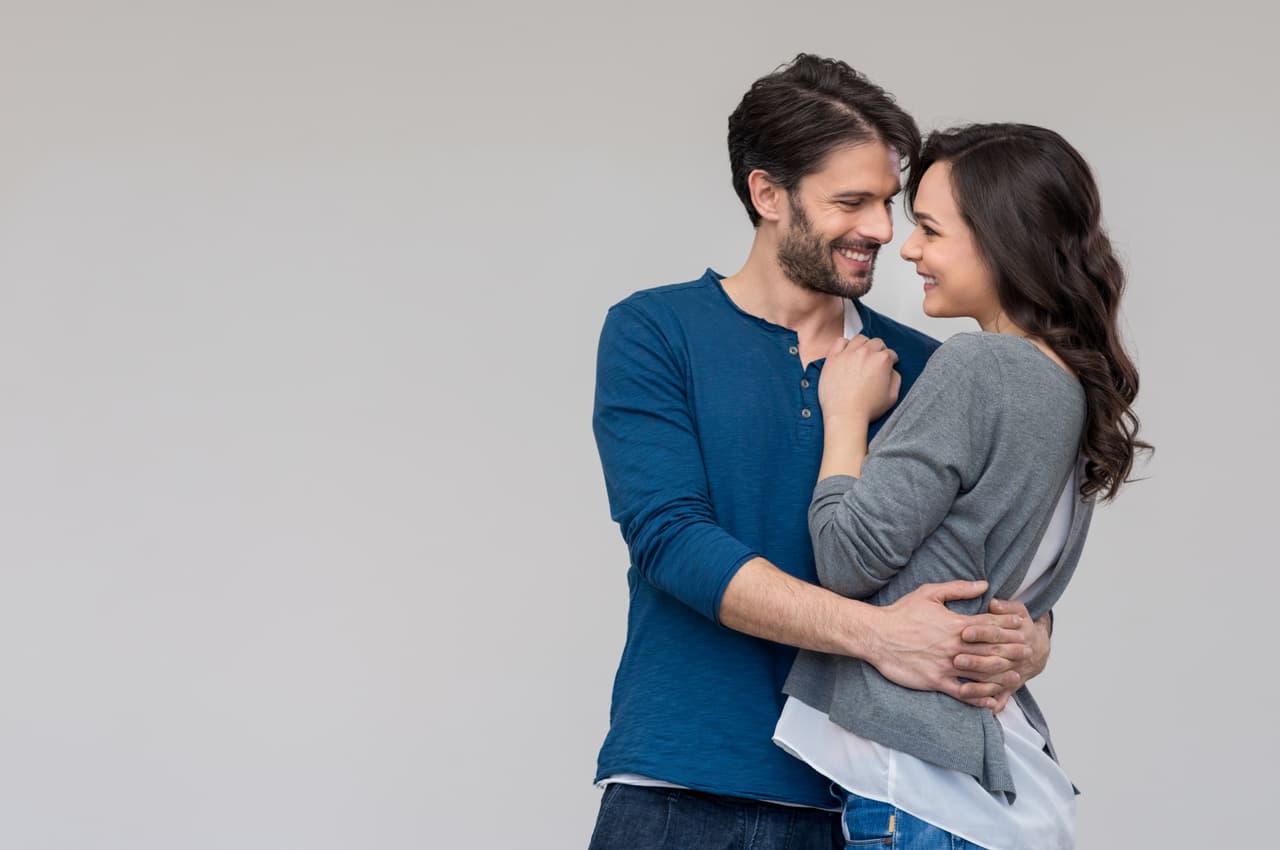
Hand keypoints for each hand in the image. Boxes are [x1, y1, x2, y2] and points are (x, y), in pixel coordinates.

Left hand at [818, 335, 901, 422]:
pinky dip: (845, 344)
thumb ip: (896, 378)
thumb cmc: (866, 409)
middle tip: (875, 360)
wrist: (845, 415)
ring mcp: (848, 354)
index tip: (888, 364)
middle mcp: (865, 353)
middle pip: (876, 342)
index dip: (891, 360)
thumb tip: (892, 370)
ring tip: (862, 355)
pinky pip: (840, 342)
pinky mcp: (833, 358)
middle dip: (879, 350)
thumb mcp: (892, 396)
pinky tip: (847, 353)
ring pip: (859, 339)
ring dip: (863, 345)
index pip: (890, 353)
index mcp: (882, 360)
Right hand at [862, 580, 1024, 704]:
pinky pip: (963, 693)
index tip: (1022, 624)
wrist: (876, 636)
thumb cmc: (901, 613)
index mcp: (956, 624)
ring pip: (982, 673)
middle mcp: (955, 646)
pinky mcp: (936, 681)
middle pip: (992, 649)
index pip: (990, 624)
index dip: (1009, 624)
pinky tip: (993, 701)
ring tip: (1017, 675)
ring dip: (1002, 674)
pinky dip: (980, 698)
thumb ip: (958, 588)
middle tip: (1029, 651)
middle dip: (1013, 650)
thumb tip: (984, 584)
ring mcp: (947, 665)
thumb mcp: (929, 593)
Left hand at [953, 599, 1051, 710]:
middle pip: (994, 658)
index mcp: (1016, 634)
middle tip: (956, 660)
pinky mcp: (1009, 687)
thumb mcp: (1018, 611)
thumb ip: (1005, 606)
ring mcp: (1012, 672)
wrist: (1039, 649)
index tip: (964, 632)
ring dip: (979, 687)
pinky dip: (991, 703)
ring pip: (996, 681)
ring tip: (961, 690)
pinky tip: (980, 708)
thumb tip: (993, 603)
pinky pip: (1000, 696)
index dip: (981, 632)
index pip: (996, 632)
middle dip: (976, 660)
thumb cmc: (1019, 626)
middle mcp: (1014, 655)